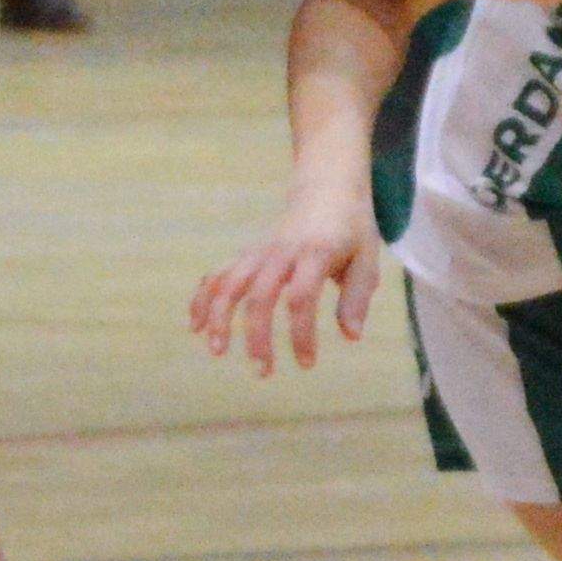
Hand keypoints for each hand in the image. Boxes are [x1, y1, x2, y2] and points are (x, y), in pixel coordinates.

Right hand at [189, 185, 384, 375]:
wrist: (327, 187)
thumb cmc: (351, 230)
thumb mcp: (366, 258)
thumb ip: (357, 297)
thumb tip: (351, 336)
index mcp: (315, 253)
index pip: (300, 297)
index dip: (300, 334)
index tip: (306, 363)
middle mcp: (282, 252)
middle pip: (259, 295)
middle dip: (257, 336)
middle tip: (262, 372)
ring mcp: (260, 251)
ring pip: (231, 283)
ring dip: (219, 317)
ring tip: (216, 351)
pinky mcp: (248, 253)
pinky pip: (219, 274)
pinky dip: (203, 298)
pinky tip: (194, 326)